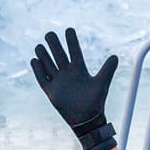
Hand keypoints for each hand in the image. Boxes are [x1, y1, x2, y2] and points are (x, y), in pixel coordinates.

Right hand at [30, 28, 119, 149]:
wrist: (86, 120)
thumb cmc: (95, 102)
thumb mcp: (101, 84)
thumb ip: (107, 70)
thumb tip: (115, 56)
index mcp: (79, 69)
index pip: (74, 51)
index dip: (71, 41)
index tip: (69, 30)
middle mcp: (68, 73)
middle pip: (59, 55)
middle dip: (54, 45)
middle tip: (50, 34)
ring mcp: (58, 81)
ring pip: (48, 64)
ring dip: (44, 55)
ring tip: (40, 46)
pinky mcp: (51, 91)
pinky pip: (42, 78)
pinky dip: (38, 70)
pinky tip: (34, 60)